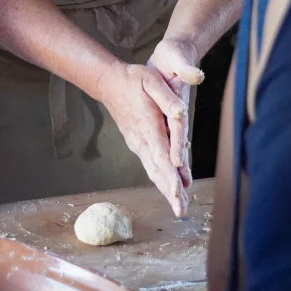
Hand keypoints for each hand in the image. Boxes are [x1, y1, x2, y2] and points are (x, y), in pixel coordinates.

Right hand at [97, 62, 189, 216]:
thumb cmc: (134, 79)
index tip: (178, 192)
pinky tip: (169, 188)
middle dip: (170, 192)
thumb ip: (167, 97)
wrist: (109, 82)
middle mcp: (141, 140)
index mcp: (147, 126)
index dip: (170, 175)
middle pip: (157, 170)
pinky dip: (160, 179)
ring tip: (180, 206)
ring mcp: (137, 143)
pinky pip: (150, 164)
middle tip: (181, 212)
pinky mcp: (137, 143)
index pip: (161, 155)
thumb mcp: (152, 80)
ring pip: (153, 170)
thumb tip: (180, 113)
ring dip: (166, 189)